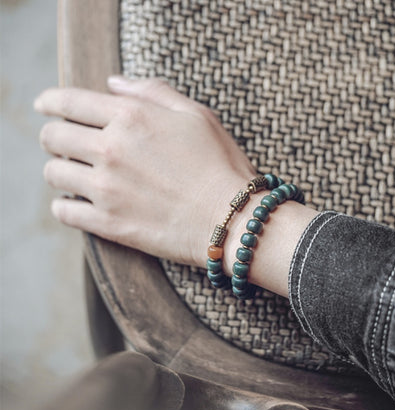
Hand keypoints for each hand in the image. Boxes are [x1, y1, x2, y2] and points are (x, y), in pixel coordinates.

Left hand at [35, 77, 255, 265]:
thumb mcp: (196, 115)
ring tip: (76, 175)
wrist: (232, 219)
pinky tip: (77, 203)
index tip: (45, 106)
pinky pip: (64, 212)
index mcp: (132, 117)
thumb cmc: (220, 165)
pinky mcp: (109, 223)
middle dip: (54, 137)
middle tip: (64, 144)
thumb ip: (153, 92)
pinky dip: (65, 205)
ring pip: (53, 174)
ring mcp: (107, 189)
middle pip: (53, 137)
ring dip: (60, 171)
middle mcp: (112, 149)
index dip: (50, 101)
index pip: (68, 101)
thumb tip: (114, 84)